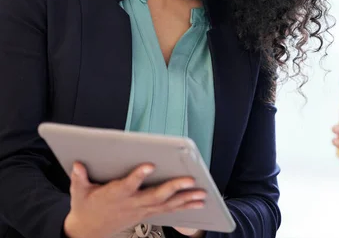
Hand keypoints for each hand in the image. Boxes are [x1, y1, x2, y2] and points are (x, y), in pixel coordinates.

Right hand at [64, 162, 205, 237]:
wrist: (88, 232)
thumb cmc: (86, 207)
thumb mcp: (79, 192)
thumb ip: (80, 177)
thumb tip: (78, 164)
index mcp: (115, 194)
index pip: (128, 184)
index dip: (138, 176)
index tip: (149, 165)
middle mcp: (132, 203)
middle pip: (155, 196)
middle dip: (174, 188)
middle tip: (190, 180)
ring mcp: (141, 210)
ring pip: (166, 205)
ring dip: (186, 199)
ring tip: (202, 194)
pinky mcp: (146, 214)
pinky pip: (168, 210)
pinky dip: (184, 206)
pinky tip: (198, 202)